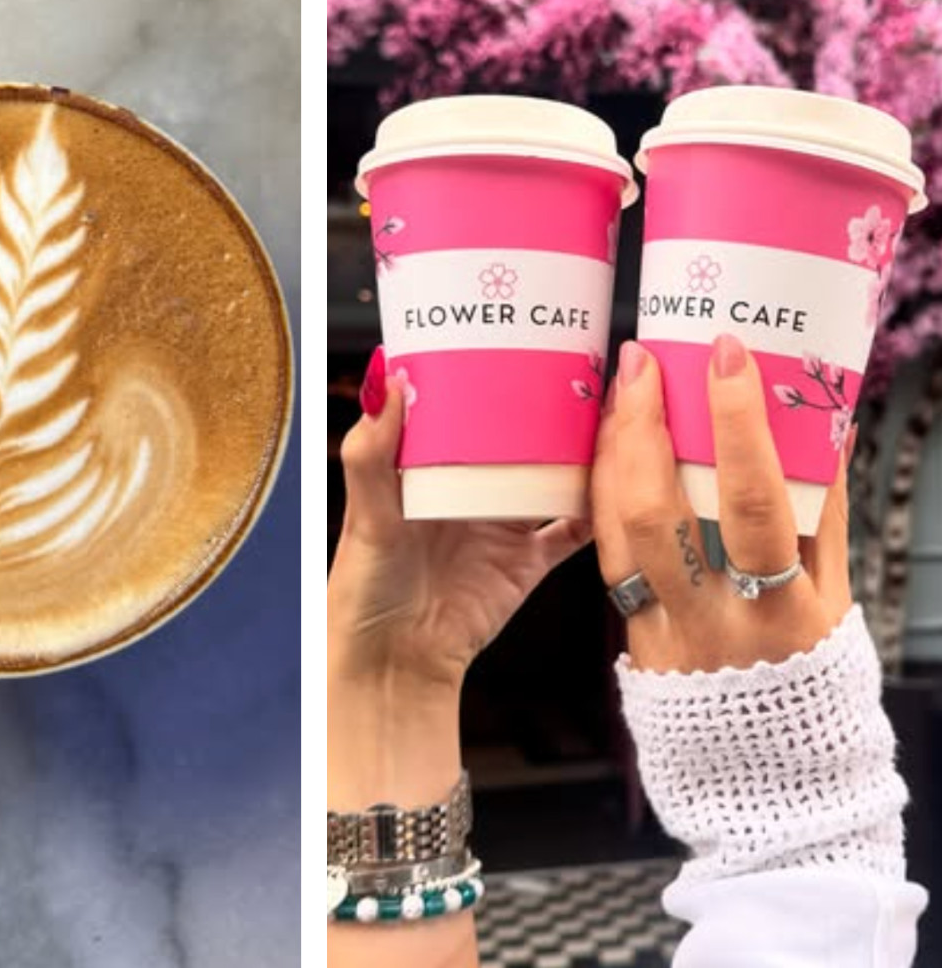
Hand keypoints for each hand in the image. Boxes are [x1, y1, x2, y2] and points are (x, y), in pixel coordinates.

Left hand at [330, 350, 589, 697]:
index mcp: (426, 465)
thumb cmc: (364, 589)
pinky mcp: (529, 561)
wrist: (395, 663)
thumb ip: (372, 453)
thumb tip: (389, 380)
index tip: (517, 328)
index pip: (461, 404)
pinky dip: (600, 511)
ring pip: (554, 472)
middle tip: (590, 363)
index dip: (485, 369)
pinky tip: (628, 484)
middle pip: (518, 433)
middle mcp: (468, 486)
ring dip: (583, 448)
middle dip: (549, 402)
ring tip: (618, 411)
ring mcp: (502, 521)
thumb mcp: (364, 515)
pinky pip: (575, 530)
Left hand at [590, 336, 849, 672]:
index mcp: (787, 607)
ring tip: (621, 392)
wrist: (767, 769)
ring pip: (619, 532)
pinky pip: (606, 557)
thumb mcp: (837, 597)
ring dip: (612, 452)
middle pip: (661, 512)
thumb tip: (825, 426)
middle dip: (645, 427)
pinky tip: (607, 452)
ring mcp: (666, 631)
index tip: (726, 357)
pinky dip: (603, 498)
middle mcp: (718, 620)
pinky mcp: (630, 638)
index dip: (737, 425)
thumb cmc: (808, 666)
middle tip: (642, 361)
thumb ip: (826, 515)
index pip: (757, 502)